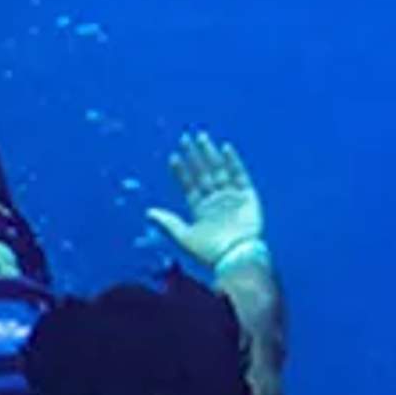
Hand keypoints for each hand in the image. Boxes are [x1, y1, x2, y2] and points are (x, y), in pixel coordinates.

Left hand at [146, 130, 268, 278]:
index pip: (189, 185)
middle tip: (185, 138)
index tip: (173, 157)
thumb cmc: (209, 252)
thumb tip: (147, 212)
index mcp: (201, 209)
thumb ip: (168, 223)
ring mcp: (231, 197)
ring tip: (201, 137)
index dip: (181, 171)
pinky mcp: (248, 197)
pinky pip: (240, 175)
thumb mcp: (184, 237)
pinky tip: (225, 148)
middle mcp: (215, 201)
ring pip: (219, 170)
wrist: (235, 257)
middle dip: (194, 156)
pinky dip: (234, 162)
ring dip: (210, 154)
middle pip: (203, 173)